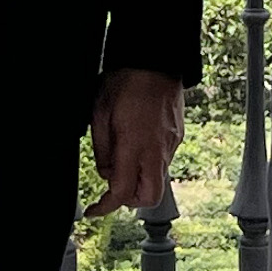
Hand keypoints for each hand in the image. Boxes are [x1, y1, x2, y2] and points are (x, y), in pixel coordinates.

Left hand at [90, 68, 184, 215]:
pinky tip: (136, 144)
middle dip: (129, 199)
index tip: (93, 211)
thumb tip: (106, 173)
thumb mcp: (99, 115)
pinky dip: (148, 163)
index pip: (122, 192)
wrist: (156, 59)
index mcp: (135, 146)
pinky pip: (163, 160)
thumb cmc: (125, 81)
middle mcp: (158, 150)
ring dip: (139, 180)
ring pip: (158, 180)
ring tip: (122, 158)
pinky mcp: (178, 136)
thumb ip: (102, 151)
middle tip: (112, 187)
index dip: (105, 207)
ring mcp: (172, 144)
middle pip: (149, 198)